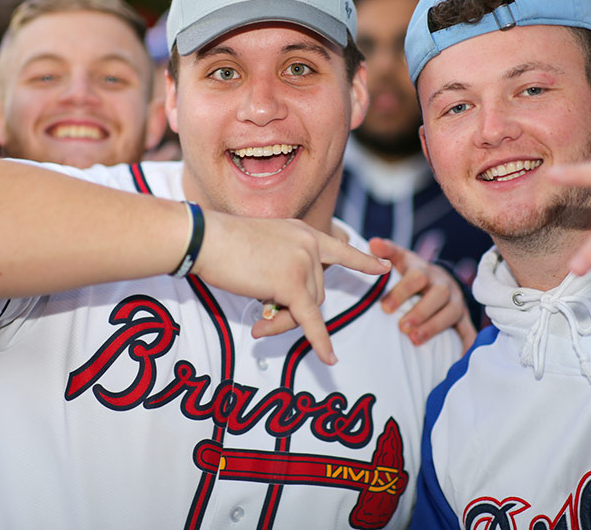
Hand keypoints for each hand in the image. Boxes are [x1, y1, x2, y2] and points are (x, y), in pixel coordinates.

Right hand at [193, 212, 390, 365]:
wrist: (206, 239)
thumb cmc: (221, 243)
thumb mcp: (262, 245)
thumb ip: (282, 263)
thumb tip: (287, 300)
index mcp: (302, 232)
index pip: (339, 249)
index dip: (363, 261)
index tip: (384, 268)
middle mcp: (309, 244)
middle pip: (315, 291)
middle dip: (293, 310)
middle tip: (263, 321)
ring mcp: (303, 263)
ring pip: (307, 307)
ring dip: (284, 321)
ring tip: (258, 324)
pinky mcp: (292, 284)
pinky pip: (309, 320)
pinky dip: (319, 342)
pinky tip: (329, 359)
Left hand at [370, 238, 475, 352]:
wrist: (436, 279)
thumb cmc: (410, 271)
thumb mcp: (399, 258)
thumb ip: (386, 251)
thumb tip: (373, 242)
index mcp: (424, 270)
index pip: (416, 277)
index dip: (401, 291)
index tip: (384, 308)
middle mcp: (443, 284)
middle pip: (438, 295)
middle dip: (420, 311)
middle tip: (402, 327)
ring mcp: (456, 301)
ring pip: (452, 312)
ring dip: (434, 327)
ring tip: (414, 340)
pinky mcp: (463, 317)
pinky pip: (468, 330)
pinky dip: (466, 344)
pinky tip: (459, 358)